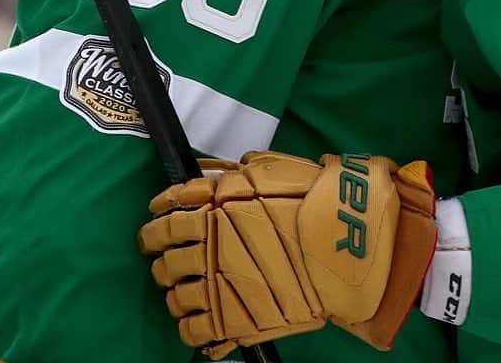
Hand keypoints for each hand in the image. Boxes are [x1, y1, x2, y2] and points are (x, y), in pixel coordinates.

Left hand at [138, 152, 436, 358]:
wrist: (347, 243)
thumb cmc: (315, 199)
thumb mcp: (272, 169)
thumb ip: (234, 173)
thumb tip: (207, 174)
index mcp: (217, 202)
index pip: (168, 209)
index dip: (156, 218)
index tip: (154, 222)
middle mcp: (211, 242)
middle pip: (165, 254)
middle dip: (160, 257)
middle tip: (166, 259)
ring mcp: (220, 283)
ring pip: (175, 295)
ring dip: (174, 292)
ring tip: (183, 291)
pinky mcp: (235, 319)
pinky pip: (194, 331)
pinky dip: (190, 327)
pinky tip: (198, 320)